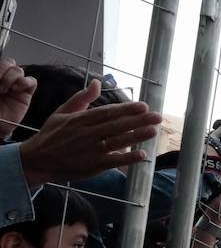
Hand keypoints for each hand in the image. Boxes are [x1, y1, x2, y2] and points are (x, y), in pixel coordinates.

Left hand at [0, 59, 34, 138]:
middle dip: (4, 69)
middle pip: (9, 63)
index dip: (0, 67)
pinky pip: (31, 81)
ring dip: (12, 77)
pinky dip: (25, 82)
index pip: (0, 62)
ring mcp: (15, 86)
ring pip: (19, 70)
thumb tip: (2, 76)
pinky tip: (16, 89)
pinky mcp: (25, 94)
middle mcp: (4, 79)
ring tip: (5, 89)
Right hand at [18, 81, 160, 184]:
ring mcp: (90, 150)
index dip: (126, 109)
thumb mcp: (62, 112)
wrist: (36, 160)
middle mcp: (86, 134)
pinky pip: (112, 161)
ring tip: (153, 130)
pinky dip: (127, 159)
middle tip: (157, 116)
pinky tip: (142, 155)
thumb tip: (97, 82)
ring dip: (136, 137)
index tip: (143, 106)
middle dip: (138, 121)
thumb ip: (82, 98)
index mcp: (80, 120)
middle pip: (116, 126)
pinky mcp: (92, 165)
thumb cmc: (51, 134)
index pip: (107, 112)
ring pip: (116, 142)